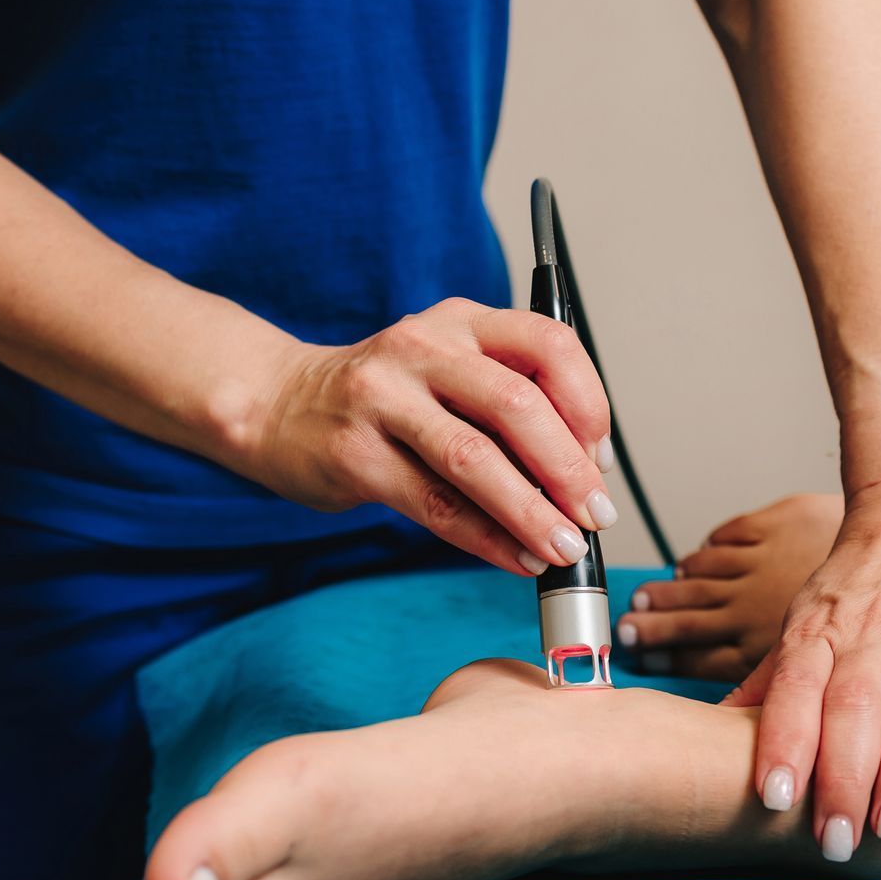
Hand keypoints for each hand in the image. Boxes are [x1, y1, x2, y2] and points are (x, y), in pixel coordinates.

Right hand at [253, 298, 616, 573]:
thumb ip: (509, 405)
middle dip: (569, 468)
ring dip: (531, 511)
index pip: (549, 344)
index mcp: (462, 322)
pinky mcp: (357, 454)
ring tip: (563, 546)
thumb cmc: (384, 399)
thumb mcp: (448, 372)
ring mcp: (383, 398)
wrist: (278, 404)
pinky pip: (436, 504)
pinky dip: (486, 538)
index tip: (602, 459)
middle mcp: (424, 348)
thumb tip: (585, 474)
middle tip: (596, 515)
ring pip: (475, 458)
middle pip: (517, 404)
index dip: (589, 405)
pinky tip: (516, 557)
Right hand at [617, 493, 843, 679]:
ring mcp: (770, 558)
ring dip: (670, 590)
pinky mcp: (779, 520)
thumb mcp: (851, 665)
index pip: (705, 654)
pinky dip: (705, 550)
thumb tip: (759, 731)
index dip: (672, 659)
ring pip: (702, 577)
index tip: (641, 662)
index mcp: (787, 642)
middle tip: (624, 634)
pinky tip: (691, 561)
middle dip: (654, 628)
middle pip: (693, 617)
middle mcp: (767, 600)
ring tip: (642, 601)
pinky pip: (727, 537)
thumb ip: (802, 695)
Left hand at [728, 474, 880, 856]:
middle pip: (851, 707)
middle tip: (835, 843)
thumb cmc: (864, 578)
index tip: (773, 801)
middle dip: (841, 779)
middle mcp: (872, 627)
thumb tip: (714, 730)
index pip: (795, 690)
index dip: (783, 743)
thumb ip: (774, 677)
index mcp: (820, 628)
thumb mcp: (810, 615)